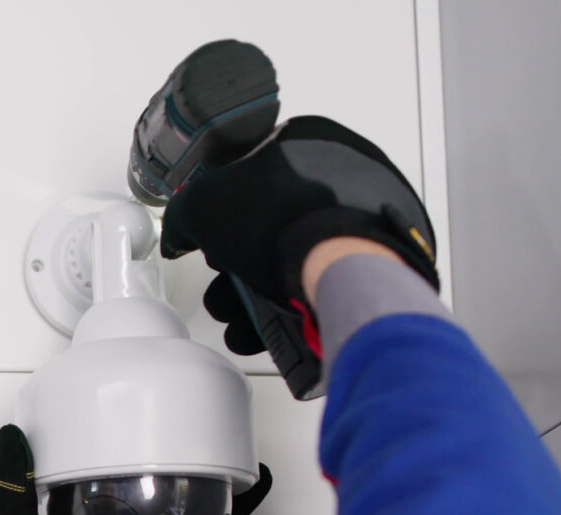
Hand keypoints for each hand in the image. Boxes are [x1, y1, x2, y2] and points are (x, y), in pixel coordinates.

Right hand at [161, 116, 438, 357]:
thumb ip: (182, 215)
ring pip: (298, 259)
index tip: (212, 240)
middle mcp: (348, 174)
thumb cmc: (284, 219)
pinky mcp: (381, 264)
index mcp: (312, 141)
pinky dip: (293, 307)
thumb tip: (179, 233)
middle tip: (224, 283)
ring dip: (258, 294)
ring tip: (239, 317)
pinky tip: (267, 328)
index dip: (224, 210)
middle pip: (273, 223)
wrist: (341, 265)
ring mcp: (369, 220)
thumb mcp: (203, 204)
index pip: (255, 172)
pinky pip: (324, 284)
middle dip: (239, 262)